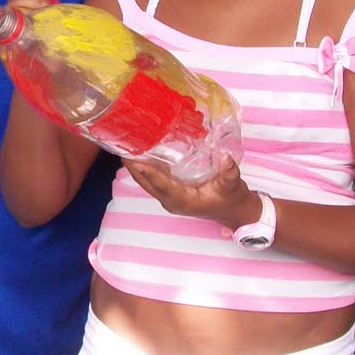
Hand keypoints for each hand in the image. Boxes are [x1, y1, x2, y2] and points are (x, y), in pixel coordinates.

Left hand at [124, 153, 254, 227]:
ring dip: (136, 165)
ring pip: (146, 181)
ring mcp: (168, 195)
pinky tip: (139, 149)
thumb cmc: (231, 199)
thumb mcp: (233, 186)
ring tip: (125, 144)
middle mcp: (171, 200)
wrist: (233, 210)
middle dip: (134, 166)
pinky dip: (144, 166)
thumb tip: (225, 158)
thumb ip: (229, 173)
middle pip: (146, 183)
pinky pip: (152, 178)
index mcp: (184, 201)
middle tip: (122, 145)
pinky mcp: (169, 190)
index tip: (137, 161)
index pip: (163, 186)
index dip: (150, 174)